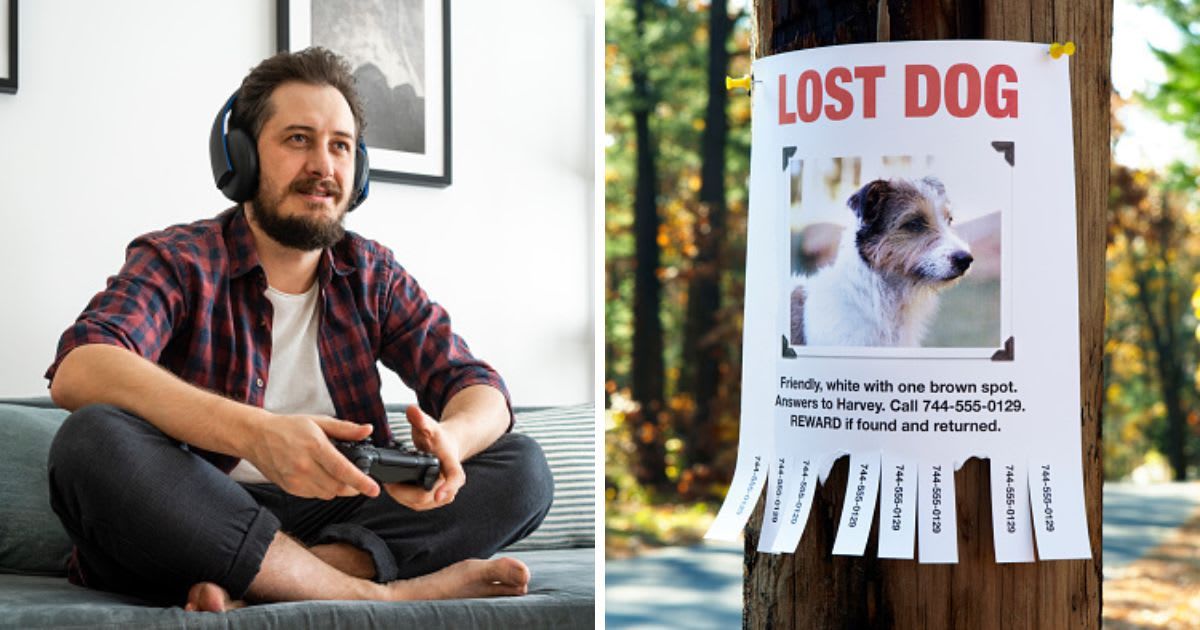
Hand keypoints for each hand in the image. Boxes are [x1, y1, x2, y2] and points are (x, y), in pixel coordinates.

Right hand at [243, 412, 379, 499]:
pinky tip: (320, 477)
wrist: (257, 436)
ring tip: (336, 475)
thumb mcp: (319, 421)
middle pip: (338, 487)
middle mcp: (304, 466)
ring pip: (327, 494)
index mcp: (315, 447)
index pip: (343, 469)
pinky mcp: (289, 488)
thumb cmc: (288, 428)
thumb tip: (367, 430)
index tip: (374, 489)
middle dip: (353, 487)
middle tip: (358, 480)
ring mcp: (295, 479)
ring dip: (338, 488)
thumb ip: (346, 429)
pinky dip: (323, 490)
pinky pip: (314, 496)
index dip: (361, 481)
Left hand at [384, 406, 464, 510]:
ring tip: (390, 486)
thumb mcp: (429, 426)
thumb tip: (411, 410)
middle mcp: (450, 482)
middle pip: (431, 497)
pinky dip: (406, 500)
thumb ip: (421, 419)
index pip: (454, 478)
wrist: (447, 446)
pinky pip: (420, 505)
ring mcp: (443, 492)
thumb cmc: (438, 438)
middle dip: (407, 493)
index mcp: (451, 464)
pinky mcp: (434, 498)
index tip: (439, 495)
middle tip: (389, 484)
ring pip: (423, 504)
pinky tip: (396, 491)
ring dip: (404, 498)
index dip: (448, 487)